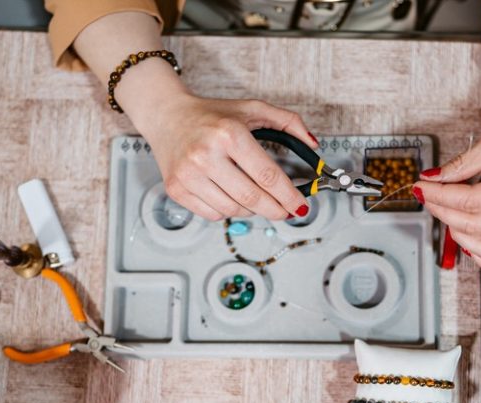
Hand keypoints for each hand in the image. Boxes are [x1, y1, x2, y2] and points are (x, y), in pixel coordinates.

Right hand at [138, 93, 317, 220]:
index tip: (300, 206)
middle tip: (286, 211)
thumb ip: (288, 122)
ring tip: (255, 198)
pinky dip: (228, 210)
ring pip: (234, 210)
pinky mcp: (177, 189)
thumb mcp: (252, 109)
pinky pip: (213, 214)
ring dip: (252, 210)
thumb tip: (313, 145)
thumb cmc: (211, 115)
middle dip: (276, 210)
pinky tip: (230, 195)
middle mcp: (206, 155)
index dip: (289, 196)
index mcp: (229, 134)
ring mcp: (189, 175)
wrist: (167, 116)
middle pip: (253, 199)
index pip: (268, 176)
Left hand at [414, 110, 480, 269]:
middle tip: (428, 196)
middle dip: (442, 211)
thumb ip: (463, 163)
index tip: (421, 187)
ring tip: (446, 211)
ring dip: (457, 233)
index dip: (439, 195)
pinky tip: (465, 235)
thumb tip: (431, 179)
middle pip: (474, 226)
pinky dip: (479, 254)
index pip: (471, 202)